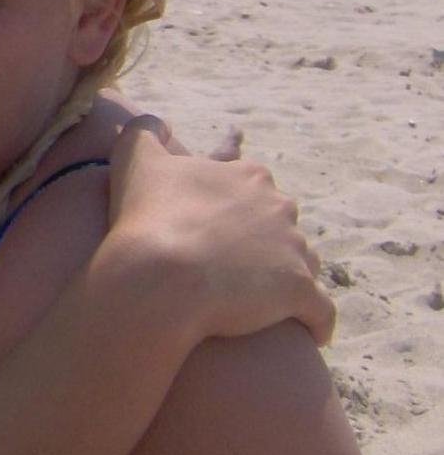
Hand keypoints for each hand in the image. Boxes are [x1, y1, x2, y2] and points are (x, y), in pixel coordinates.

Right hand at [104, 116, 333, 346]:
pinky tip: (307, 332)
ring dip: (285, 279)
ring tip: (261, 301)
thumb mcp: (134, 157)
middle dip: (262, 239)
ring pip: (302, 263)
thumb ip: (144, 130)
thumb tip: (159, 122)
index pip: (251, 180)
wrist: (161, 276)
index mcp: (247, 175)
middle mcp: (279, 207)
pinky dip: (315, 321)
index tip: (228, 215)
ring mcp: (294, 250)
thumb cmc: (147, 216)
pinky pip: (320, 311)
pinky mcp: (300, 292)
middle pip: (280, 222)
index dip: (235, 198)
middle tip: (231, 262)